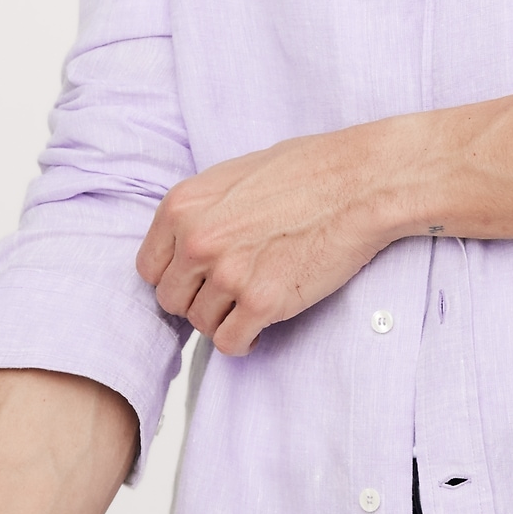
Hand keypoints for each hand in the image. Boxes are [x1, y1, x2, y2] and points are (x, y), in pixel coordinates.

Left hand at [137, 126, 392, 354]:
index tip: (198, 279)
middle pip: (172, 301)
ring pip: (201, 325)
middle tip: (231, 292)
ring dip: (225, 319)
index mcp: (182, 206)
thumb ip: (202, 212)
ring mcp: (228, 273)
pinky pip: (231, 343)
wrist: (362, 182)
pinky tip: (260, 326)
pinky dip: (244, 341)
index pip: (150, 268)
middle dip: (199, 300)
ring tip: (253, 301)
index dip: (177, 277)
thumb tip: (186, 245)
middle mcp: (197, 241)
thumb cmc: (311, 170)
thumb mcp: (234, 175)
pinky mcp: (262, 302)